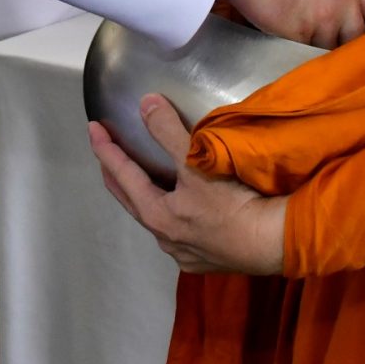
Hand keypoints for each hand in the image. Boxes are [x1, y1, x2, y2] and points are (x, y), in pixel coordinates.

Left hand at [87, 94, 285, 274]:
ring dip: (144, 198)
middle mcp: (164, 237)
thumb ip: (168, 131)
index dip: (105, 149)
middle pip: (130, 201)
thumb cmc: (232, 202)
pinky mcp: (205, 260)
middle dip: (116, 174)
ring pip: (155, 220)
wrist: (272, 243)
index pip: (122, 173)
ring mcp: (184, 252)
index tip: (93, 128)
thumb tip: (145, 103)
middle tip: (106, 154)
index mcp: (156, 212)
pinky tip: (181, 214)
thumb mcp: (196, 162)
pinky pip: (178, 235)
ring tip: (143, 183)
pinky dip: (171, 216)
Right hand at [221, 0, 364, 46]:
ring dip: (319, 52)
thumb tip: (335, 4)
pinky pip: (303, 54)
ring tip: (302, 42)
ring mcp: (322, 22)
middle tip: (335, 48)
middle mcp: (344, 4)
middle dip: (348, 48)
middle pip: (360, 41)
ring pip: (330, 52)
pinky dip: (295, 53)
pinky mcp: (298, 36)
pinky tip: (284, 41)